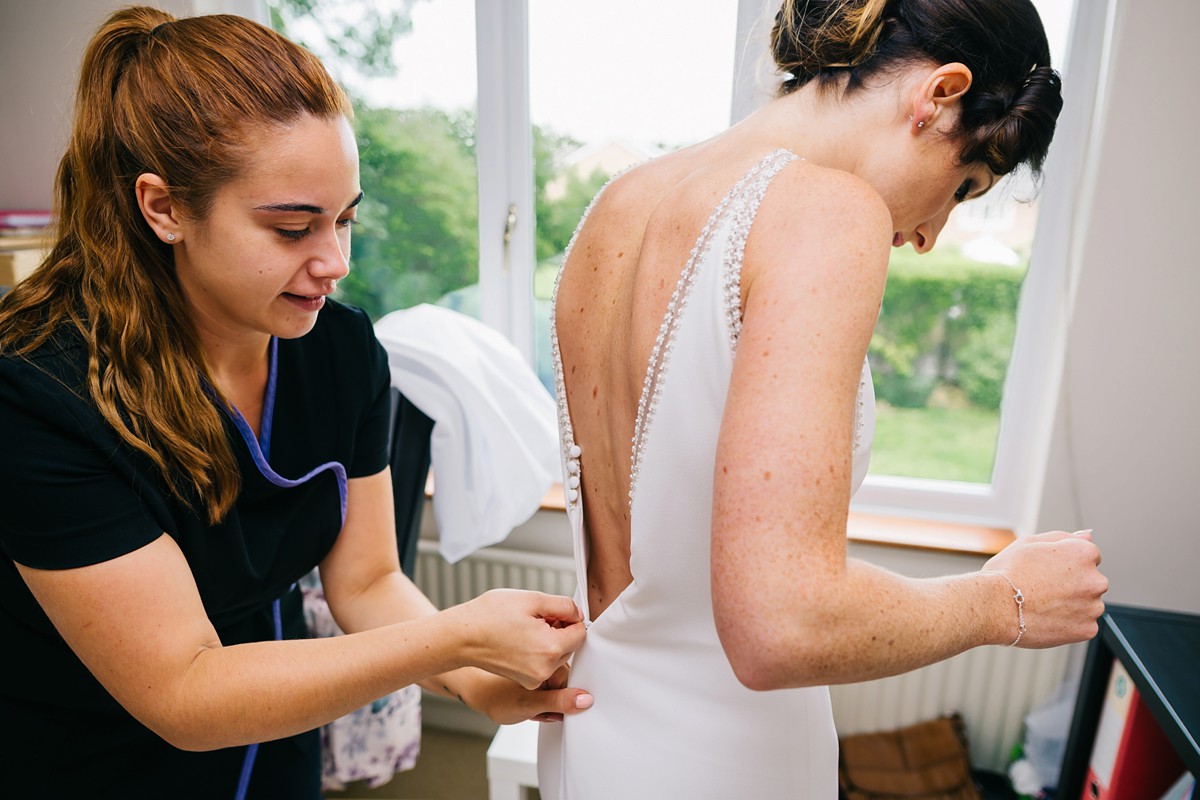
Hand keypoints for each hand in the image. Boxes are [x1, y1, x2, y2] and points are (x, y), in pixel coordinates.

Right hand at [447, 589, 586, 688]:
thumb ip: (564, 606)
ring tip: (526, 629)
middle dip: (560, 630)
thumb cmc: (490, 615)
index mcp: (549, 648)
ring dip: (550, 641)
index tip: (553, 613)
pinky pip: (544, 665)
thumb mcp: (532, 599)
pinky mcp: (526, 682)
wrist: (461, 636)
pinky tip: (520, 641)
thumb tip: (578, 614)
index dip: (570, 618)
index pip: (581, 632)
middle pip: (571, 646)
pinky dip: (539, 652)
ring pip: (558, 656)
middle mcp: (544, 669)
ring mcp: (534, 679)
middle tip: (536, 619)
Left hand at [460, 666, 593, 724]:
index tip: (555, 708)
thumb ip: (559, 702)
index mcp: (550, 662)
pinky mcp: (537, 678)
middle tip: (538, 708)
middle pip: (567, 690)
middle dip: (556, 704)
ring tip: (530, 707)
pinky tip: (528, 706)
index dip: (566, 701)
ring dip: (547, 706)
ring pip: (557, 695)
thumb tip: (585, 700)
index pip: (575, 684)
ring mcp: (542, 671)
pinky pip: (548, 695)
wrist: (476, 690)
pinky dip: (541, 704)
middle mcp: (548, 664)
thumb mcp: (530, 703)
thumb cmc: (496, 694)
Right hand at [982, 530, 1107, 648]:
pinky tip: (1048, 618)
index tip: (1048, 571)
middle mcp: (1095, 579)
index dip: (1065, 563)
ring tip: (1043, 605)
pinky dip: (1069, 623)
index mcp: (1083, 553)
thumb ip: (1063, 537)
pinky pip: (1083, 624)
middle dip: (1072, 584)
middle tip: (1042, 589)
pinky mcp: (1088, 629)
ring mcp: (1093, 606)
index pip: (1088, 556)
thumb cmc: (1007, 574)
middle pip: (1090, 581)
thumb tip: (1086, 537)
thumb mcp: (1029, 543)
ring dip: (1072, 604)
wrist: (995, 607)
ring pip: (1087, 604)